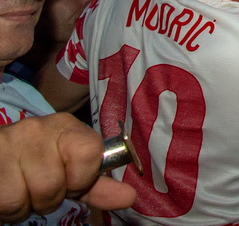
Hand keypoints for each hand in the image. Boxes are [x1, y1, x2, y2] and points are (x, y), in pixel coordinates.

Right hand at [0, 113, 136, 220]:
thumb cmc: (35, 164)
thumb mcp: (69, 170)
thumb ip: (97, 184)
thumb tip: (130, 197)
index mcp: (65, 127)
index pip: (89, 152)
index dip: (81, 177)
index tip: (71, 180)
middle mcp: (37, 128)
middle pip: (56, 184)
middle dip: (50, 197)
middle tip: (39, 186)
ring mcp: (9, 143)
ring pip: (32, 195)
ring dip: (28, 204)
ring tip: (22, 188)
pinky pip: (9, 203)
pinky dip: (9, 209)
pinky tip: (7, 191)